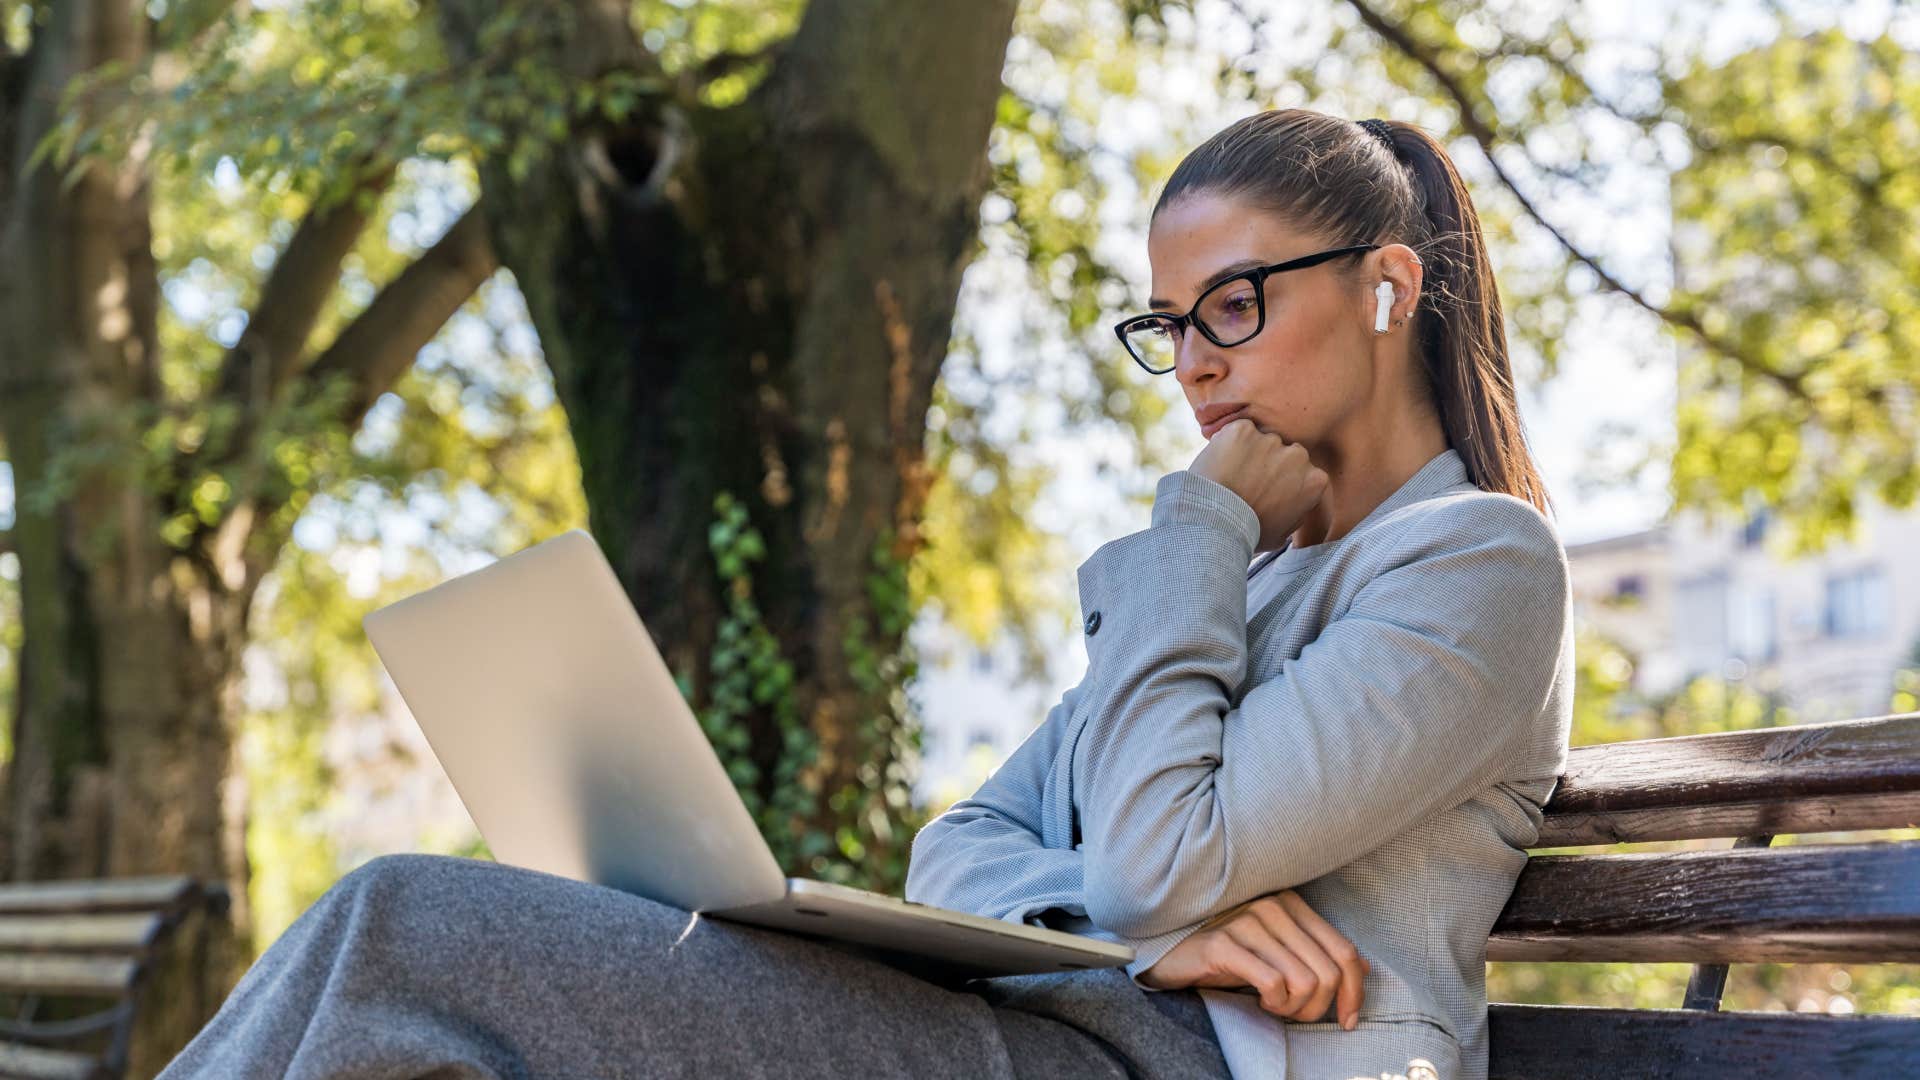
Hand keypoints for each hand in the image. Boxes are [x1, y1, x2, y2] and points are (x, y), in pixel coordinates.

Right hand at [1137, 890, 1370, 1028]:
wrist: (1171, 950)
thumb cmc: (1230, 953)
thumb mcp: (1279, 951)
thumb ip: (1318, 953)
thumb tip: (1364, 968)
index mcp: (1292, 905)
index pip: (1345, 952)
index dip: (1354, 993)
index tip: (1346, 1020)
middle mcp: (1273, 907)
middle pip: (1329, 973)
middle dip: (1319, 1008)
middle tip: (1295, 1016)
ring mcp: (1247, 922)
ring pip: (1305, 982)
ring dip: (1294, 1009)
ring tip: (1275, 1007)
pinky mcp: (1223, 944)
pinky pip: (1272, 983)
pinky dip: (1273, 1003)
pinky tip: (1260, 1001)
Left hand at [1188, 420, 1327, 550]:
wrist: (1215, 523)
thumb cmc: (1246, 535)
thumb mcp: (1281, 536)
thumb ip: (1295, 514)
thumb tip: (1294, 507)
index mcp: (1314, 480)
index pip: (1302, 471)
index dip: (1283, 480)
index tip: (1267, 491)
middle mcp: (1298, 455)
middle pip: (1283, 451)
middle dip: (1268, 462)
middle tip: (1246, 482)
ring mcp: (1270, 440)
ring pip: (1259, 440)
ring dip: (1247, 452)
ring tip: (1228, 476)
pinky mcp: (1242, 430)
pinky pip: (1236, 431)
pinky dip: (1226, 443)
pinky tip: (1218, 465)